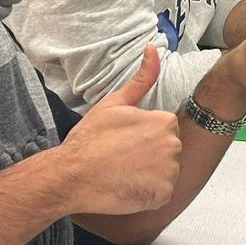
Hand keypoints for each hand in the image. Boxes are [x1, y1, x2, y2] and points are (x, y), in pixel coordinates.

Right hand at [61, 47, 183, 214]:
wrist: (71, 176)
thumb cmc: (90, 140)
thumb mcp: (114, 104)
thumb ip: (141, 79)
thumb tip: (154, 49)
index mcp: (165, 122)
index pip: (163, 130)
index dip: (142, 136)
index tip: (122, 142)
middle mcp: (173, 146)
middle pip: (167, 150)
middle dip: (149, 155)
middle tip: (121, 158)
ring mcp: (169, 172)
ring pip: (165, 172)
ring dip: (149, 174)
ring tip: (123, 173)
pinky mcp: (163, 195)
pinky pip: (162, 193)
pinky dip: (148, 193)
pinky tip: (127, 187)